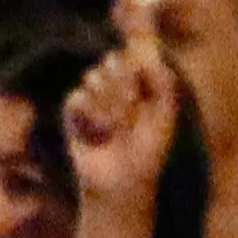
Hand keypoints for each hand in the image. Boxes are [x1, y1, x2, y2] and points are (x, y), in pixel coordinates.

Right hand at [63, 48, 180, 208]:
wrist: (122, 182)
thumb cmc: (147, 152)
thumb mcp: (164, 117)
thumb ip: (165, 85)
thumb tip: (154, 58)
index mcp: (136, 84)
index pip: (133, 56)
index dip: (137, 67)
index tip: (146, 88)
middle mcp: (112, 86)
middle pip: (112, 60)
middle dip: (124, 84)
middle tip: (132, 107)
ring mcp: (92, 97)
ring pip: (94, 77)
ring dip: (108, 103)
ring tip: (117, 128)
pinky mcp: (73, 112)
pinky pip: (77, 96)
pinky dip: (90, 113)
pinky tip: (100, 131)